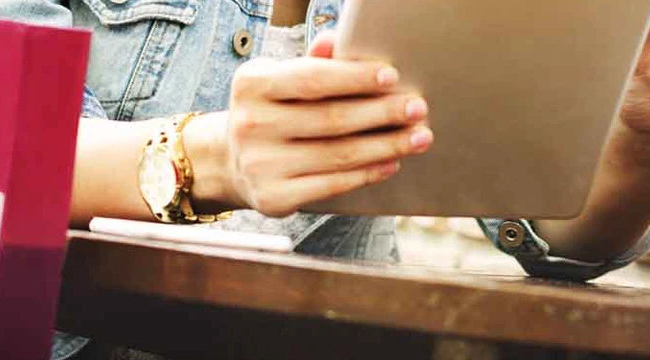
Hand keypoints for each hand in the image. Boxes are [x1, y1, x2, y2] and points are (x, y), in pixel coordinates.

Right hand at [190, 34, 431, 216]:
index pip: (312, 79)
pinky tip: (390, 163)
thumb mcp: (280, 80)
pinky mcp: (272, 197)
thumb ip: (311, 63)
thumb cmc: (270, 112)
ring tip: (417, 137)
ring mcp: (259, 164)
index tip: (392, 77)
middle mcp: (250, 124)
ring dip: (386, 146)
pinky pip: (332, 184)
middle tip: (417, 108)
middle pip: (331, 118)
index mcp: (251, 84)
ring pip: (338, 154)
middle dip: (382, 113)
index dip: (355, 78)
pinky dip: (367, 174)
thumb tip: (336, 41)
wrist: (231, 161)